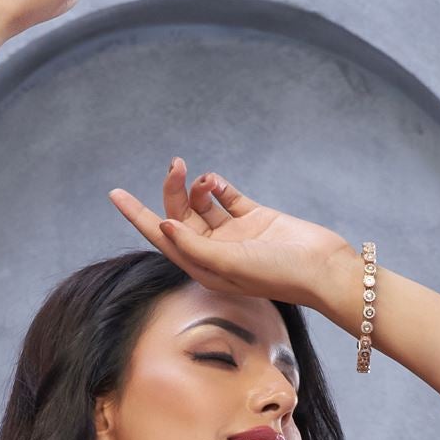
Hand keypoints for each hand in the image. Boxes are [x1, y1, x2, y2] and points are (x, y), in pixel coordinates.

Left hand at [108, 164, 357, 316]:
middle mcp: (216, 252)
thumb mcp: (231, 263)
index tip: (116, 193)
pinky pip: (227, 198)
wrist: (323, 269)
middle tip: (176, 165)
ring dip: (195, 187)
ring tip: (201, 177)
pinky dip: (217, 186)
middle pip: (180, 217)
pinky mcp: (255, 218)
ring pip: (202, 206)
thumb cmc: (279, 274)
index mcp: (204, 268)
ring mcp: (235, 235)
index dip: (138, 217)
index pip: (163, 239)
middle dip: (173, 192)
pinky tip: (214, 180)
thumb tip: (164, 227)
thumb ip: (195, 246)